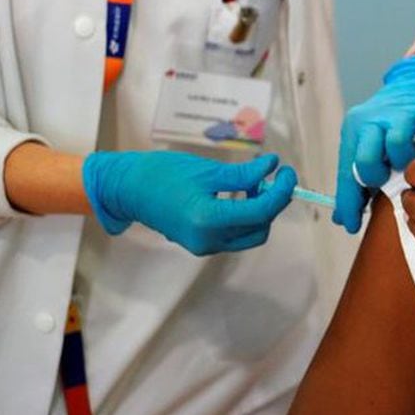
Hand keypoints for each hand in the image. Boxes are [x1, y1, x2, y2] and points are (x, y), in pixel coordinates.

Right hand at [82, 151, 295, 255]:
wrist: (127, 189)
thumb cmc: (163, 174)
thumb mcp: (208, 170)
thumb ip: (244, 174)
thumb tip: (273, 167)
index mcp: (208, 220)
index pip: (261, 211)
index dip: (281, 191)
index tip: (286, 171)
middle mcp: (209, 240)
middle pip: (260, 227)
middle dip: (272, 202)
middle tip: (271, 176)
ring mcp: (204, 246)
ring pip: (250, 234)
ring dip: (259, 210)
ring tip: (253, 184)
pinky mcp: (201, 244)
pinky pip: (234, 235)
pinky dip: (244, 216)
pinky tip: (238, 195)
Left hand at [334, 55, 414, 232]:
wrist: (414, 84)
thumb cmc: (388, 124)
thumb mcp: (364, 145)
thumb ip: (353, 181)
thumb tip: (342, 218)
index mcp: (355, 129)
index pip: (347, 172)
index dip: (349, 202)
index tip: (351, 224)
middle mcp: (375, 120)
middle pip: (366, 158)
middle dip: (376, 176)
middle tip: (387, 178)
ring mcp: (403, 113)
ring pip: (396, 144)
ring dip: (405, 161)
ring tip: (410, 163)